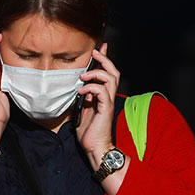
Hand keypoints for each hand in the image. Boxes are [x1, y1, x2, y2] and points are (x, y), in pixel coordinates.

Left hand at [76, 44, 120, 169]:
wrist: (94, 147)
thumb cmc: (88, 131)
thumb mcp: (83, 109)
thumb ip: (84, 97)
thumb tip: (80, 85)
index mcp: (103, 96)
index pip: (108, 73)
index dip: (105, 59)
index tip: (100, 47)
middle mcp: (108, 97)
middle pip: (114, 72)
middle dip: (105, 59)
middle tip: (94, 52)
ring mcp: (108, 103)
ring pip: (111, 78)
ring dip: (97, 72)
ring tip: (83, 75)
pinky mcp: (105, 110)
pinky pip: (101, 92)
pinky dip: (91, 87)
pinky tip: (81, 91)